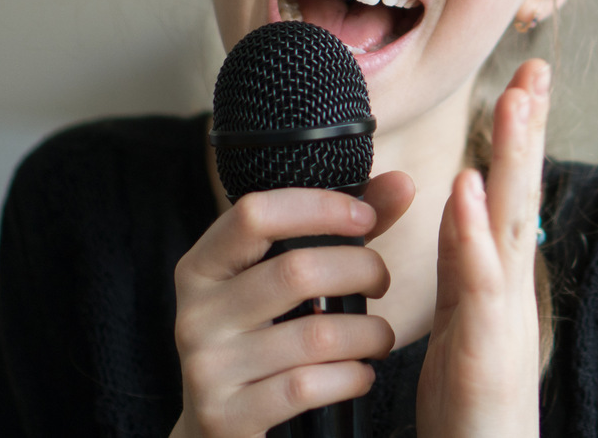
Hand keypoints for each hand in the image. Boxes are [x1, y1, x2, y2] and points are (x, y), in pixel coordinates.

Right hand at [168, 171, 413, 437]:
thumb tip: (402, 183)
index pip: (255, 213)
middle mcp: (195, 313)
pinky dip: (351, 377)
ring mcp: (207, 367)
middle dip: (359, 270)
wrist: (217, 428)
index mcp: (202, 266)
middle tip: (381, 281)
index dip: (318, 207)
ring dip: (368, 332)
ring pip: (314, 333)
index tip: (365, 217)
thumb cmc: (264, 337)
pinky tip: (361, 374)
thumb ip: (339, 230)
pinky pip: (307, 386)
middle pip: (296, 270)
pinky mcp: (226, 415)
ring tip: (381, 336)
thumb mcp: (283, 281)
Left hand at [416, 59, 549, 437]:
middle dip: (529, 130)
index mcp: (500, 275)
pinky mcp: (486, 349)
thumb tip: (462, 197)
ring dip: (514, 161)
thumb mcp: (461, 312)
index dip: (520, 137)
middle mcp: (512, 286)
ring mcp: (505, 315)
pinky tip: (470, 189)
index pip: (510, 192)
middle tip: (534, 69)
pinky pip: (479, 283)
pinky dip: (475, 234)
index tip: (524, 80)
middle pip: (521, 194)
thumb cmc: (470, 398)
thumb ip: (462, 257)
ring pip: (511, 224)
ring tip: (516, 103)